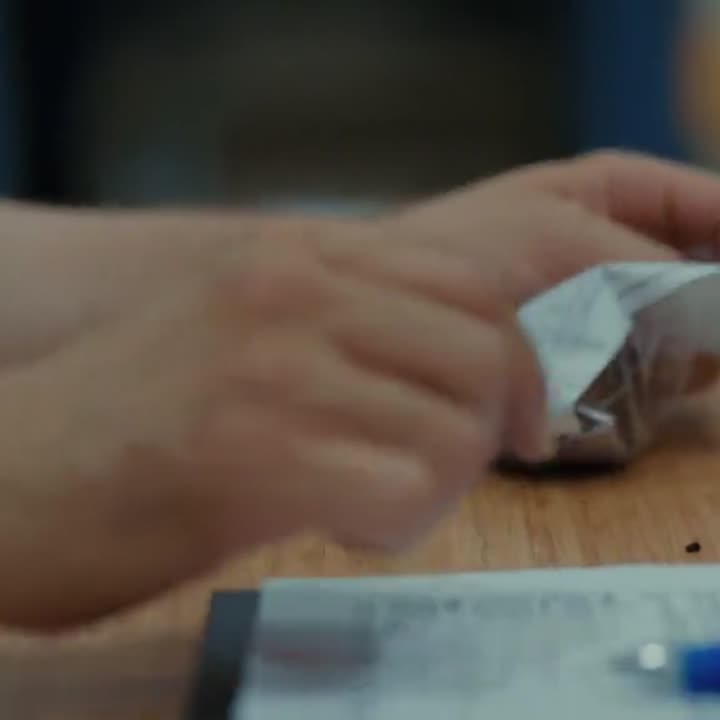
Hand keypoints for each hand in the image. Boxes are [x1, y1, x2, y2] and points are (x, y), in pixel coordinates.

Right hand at [0, 225, 545, 629]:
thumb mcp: (256, 327)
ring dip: (437, 490)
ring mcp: (272, 362)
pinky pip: (405, 491)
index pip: (479, 287)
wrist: (5, 477)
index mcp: (305, 250)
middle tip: (439, 476)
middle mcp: (295, 288)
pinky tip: (347, 528)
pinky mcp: (249, 448)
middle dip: (489, 433)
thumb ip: (361, 324)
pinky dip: (399, 526)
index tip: (526, 424)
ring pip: (457, 430)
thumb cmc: (141, 419)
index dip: (525, 365)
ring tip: (369, 504)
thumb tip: (485, 365)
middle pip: (488, 355)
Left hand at [389, 150, 719, 387]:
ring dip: (673, 373)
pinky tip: (589, 404)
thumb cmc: (462, 253)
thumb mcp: (562, 235)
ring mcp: (618, 320)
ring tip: (613, 378)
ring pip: (694, 352)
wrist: (387, 317)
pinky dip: (638, 405)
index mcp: (628, 197)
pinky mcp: (597, 378)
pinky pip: (651, 395)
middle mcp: (633, 258)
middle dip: (712, 327)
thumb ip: (653, 262)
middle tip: (675, 357)